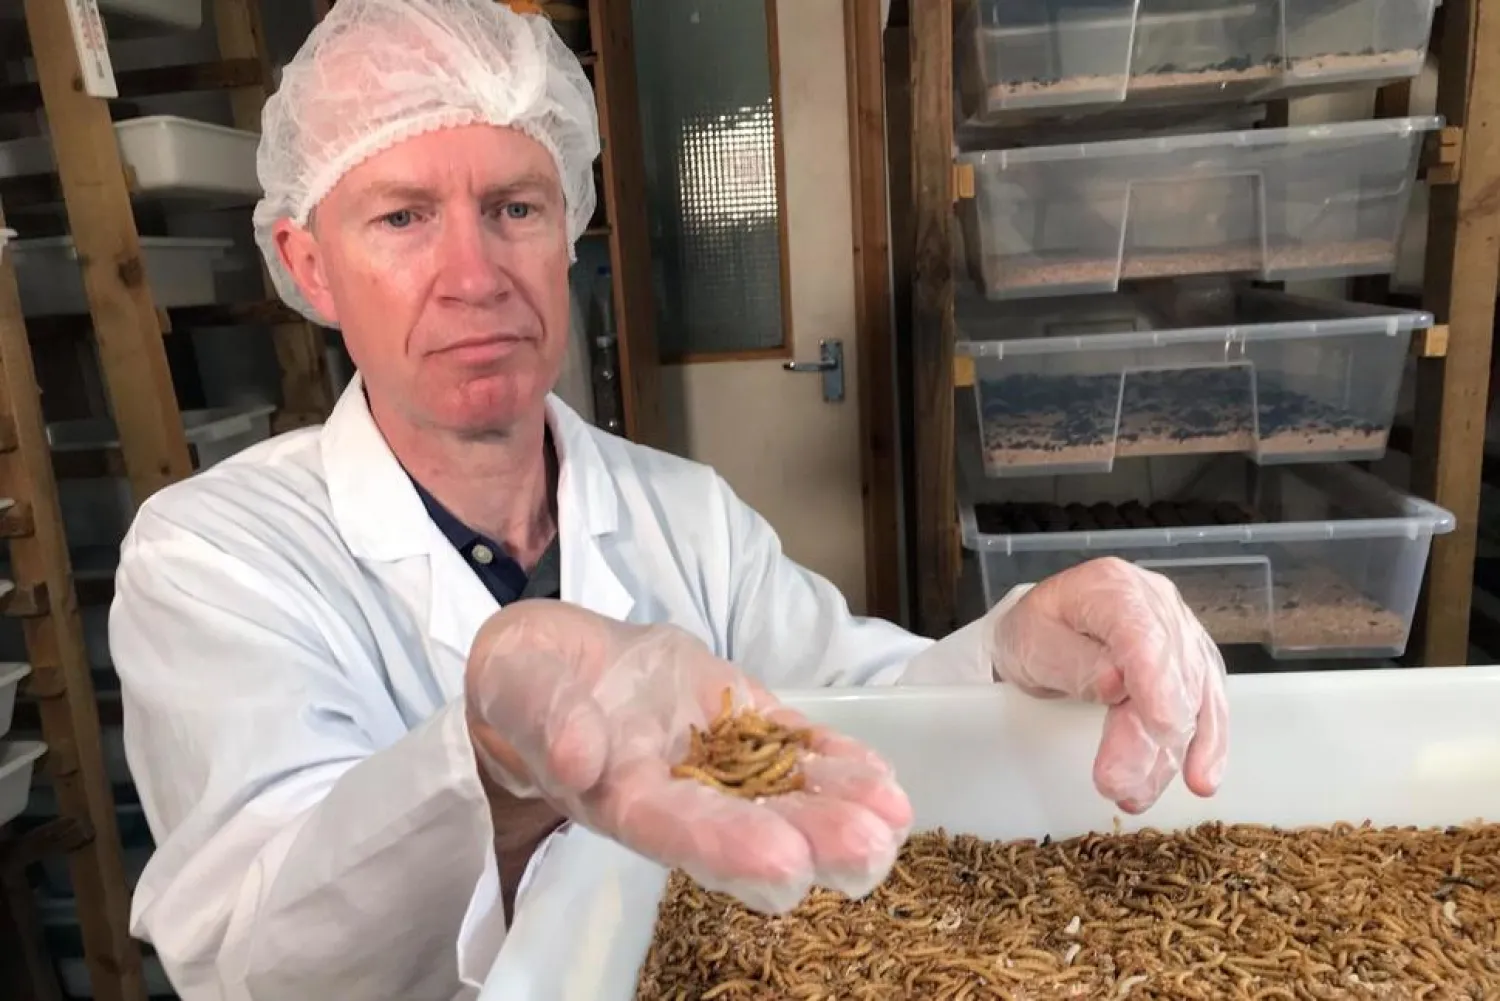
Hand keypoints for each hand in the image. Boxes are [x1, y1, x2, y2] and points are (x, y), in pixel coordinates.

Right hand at [464, 600, 912, 912]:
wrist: (558, 663)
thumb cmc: (527, 683)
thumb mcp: (520, 686)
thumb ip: (548, 718)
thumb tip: (579, 757)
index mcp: (619, 797)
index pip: (675, 830)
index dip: (728, 849)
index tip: (783, 866)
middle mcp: (680, 795)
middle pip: (749, 828)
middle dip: (811, 841)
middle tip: (869, 852)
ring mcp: (720, 762)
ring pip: (784, 796)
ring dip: (841, 810)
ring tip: (895, 818)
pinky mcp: (745, 724)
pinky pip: (795, 750)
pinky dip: (837, 764)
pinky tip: (882, 779)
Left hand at [986, 558, 1228, 814]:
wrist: (1047, 627)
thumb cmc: (1036, 632)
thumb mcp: (1032, 643)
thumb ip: (1072, 661)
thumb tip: (1116, 684)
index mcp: (1112, 589)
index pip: (1145, 636)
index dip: (1158, 683)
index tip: (1163, 728)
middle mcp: (1157, 604)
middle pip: (1172, 675)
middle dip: (1151, 739)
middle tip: (1119, 786)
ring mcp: (1181, 631)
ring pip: (1196, 696)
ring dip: (1171, 754)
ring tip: (1137, 795)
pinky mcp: (1192, 660)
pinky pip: (1210, 703)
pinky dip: (1205, 744)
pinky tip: (1199, 777)